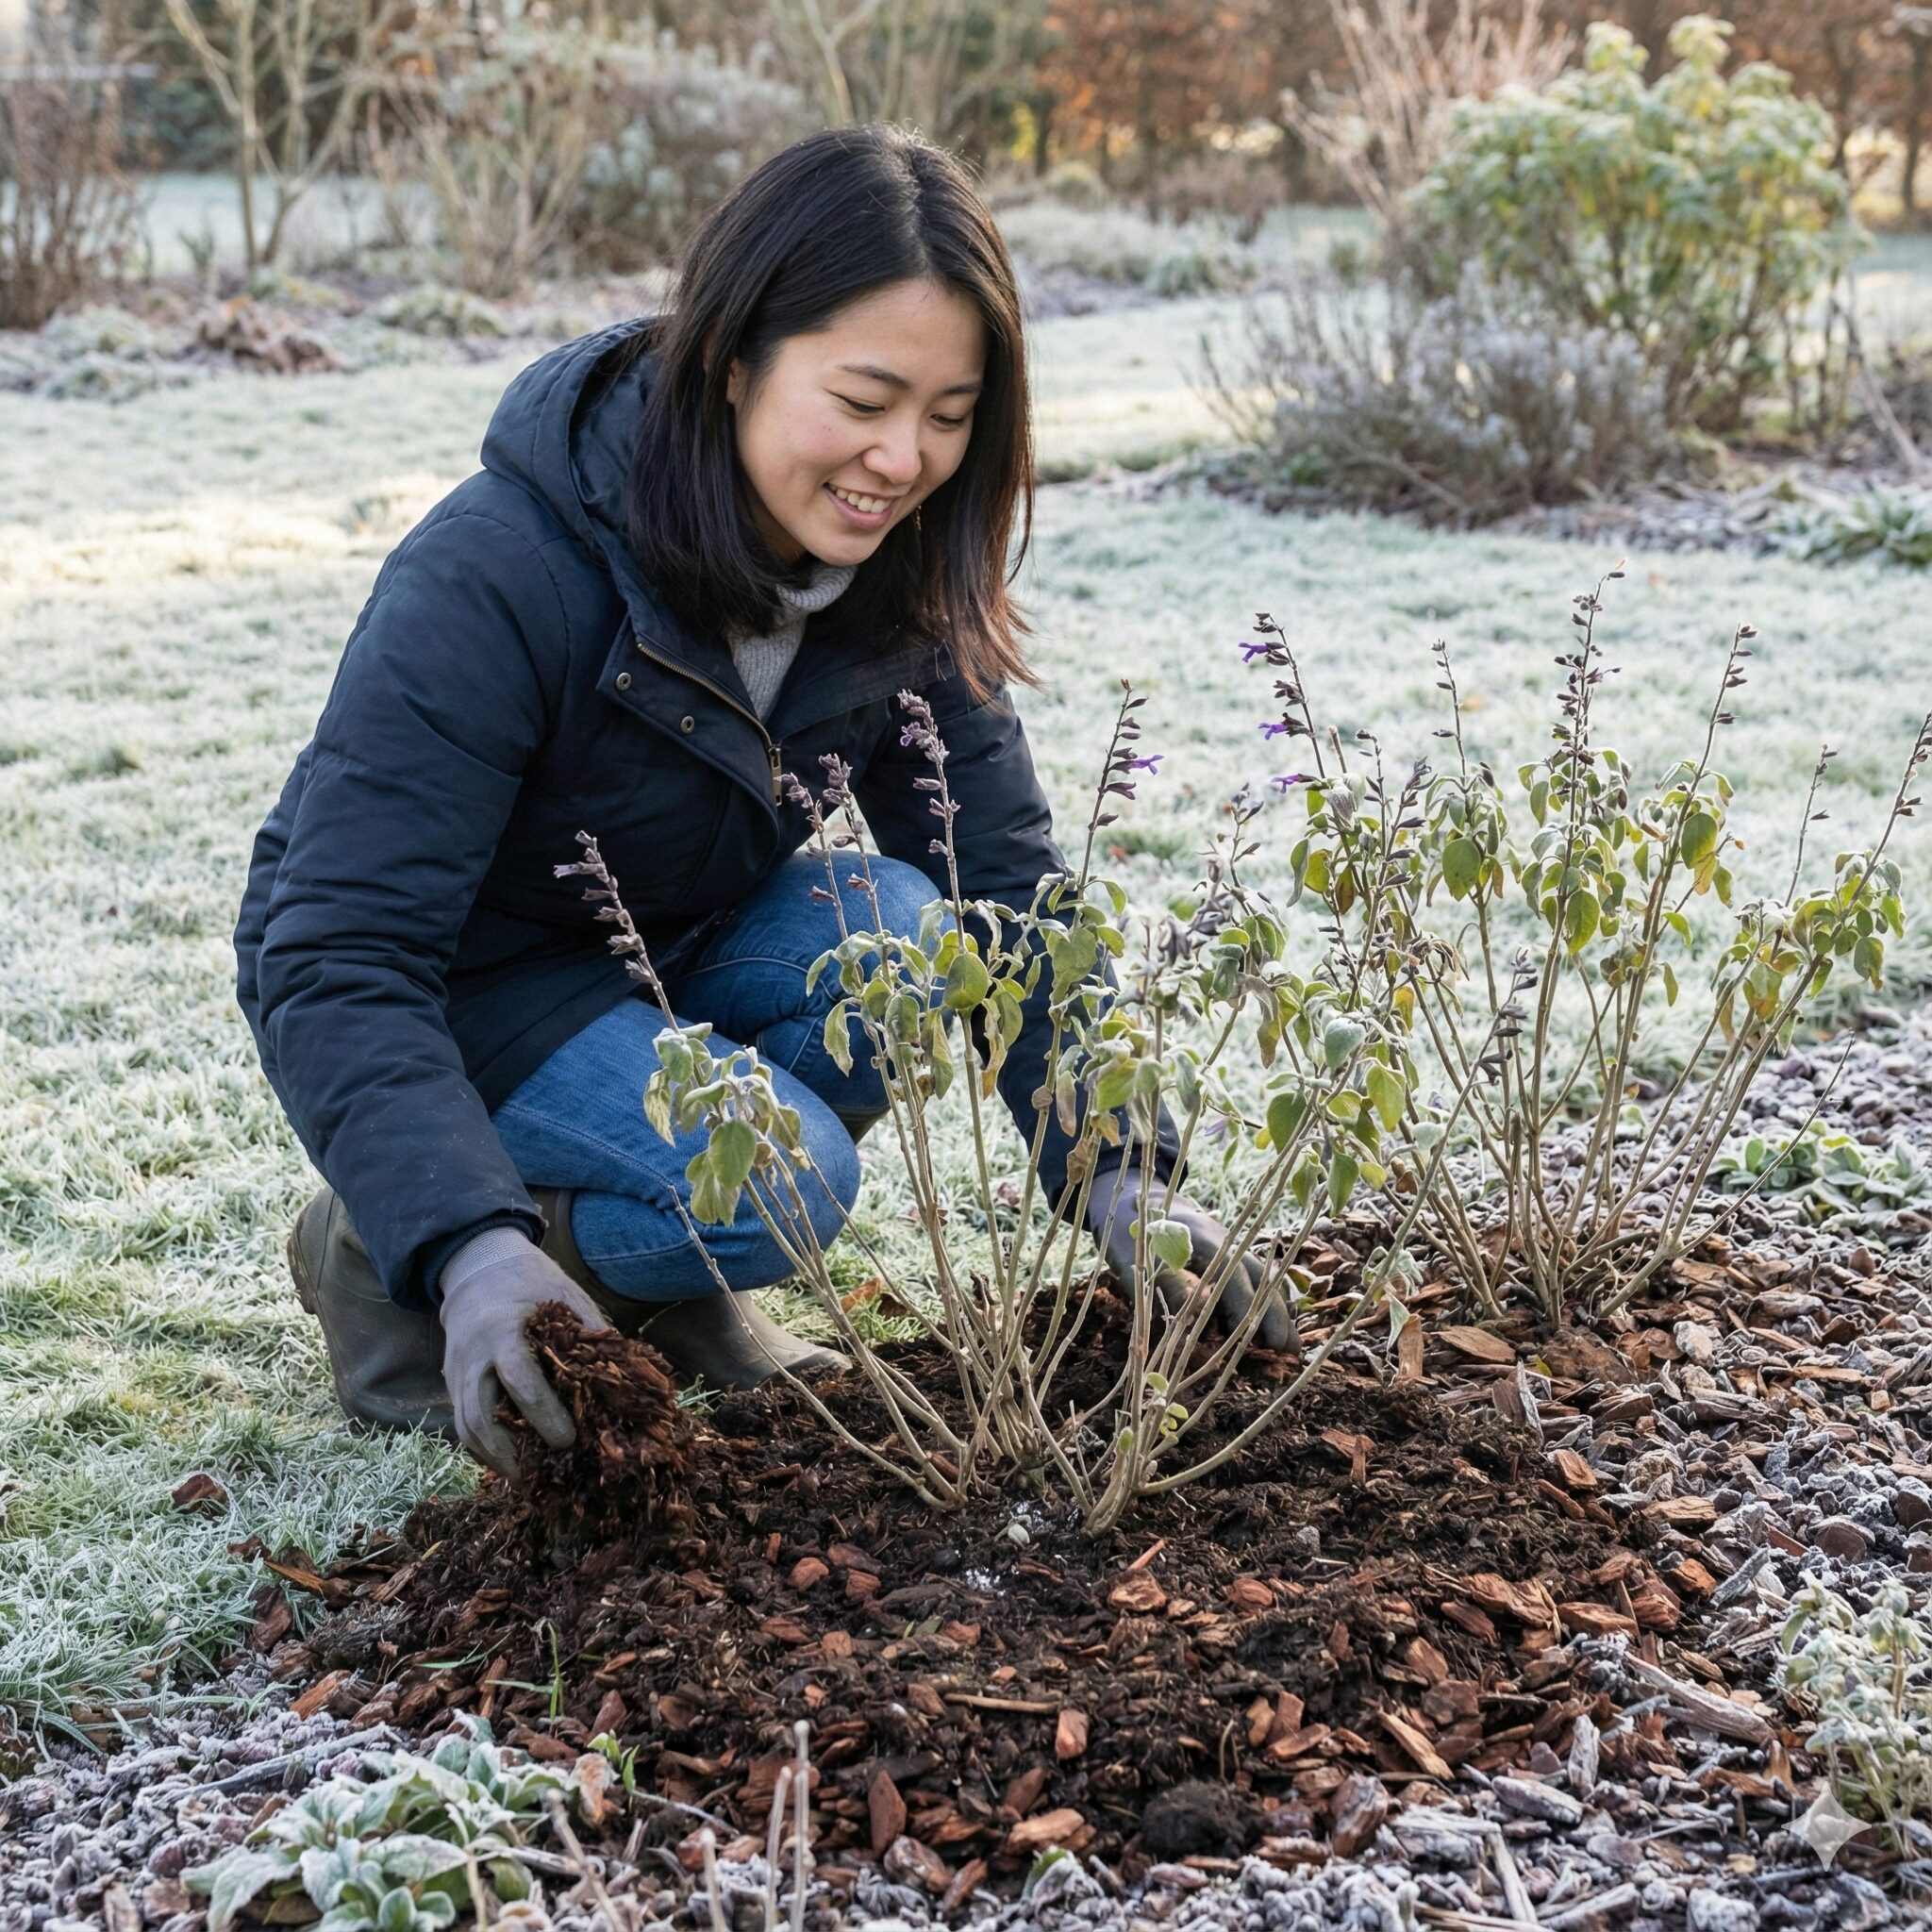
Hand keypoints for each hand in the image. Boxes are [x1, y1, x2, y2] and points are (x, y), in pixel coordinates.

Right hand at [439, 1235, 607, 1477]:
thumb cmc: (531, 1284)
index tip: (567, 1440)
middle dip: (509, 1452)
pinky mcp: (452, 1385)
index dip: (542, 1413)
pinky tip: (511, 1463)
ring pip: (466, 1427)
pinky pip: (463, 1425)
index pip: (518, 1377)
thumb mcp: (564, 1296)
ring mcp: (456, 1373)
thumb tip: (625, 1375)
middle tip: (542, 1477)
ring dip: (495, 1459)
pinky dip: (484, 1449)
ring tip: (528, 1480)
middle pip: (479, 1414)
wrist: (479, 1270)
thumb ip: (588, 1333)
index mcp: (502, 1330)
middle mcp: (472, 1356)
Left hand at [1084, 1166, 1298, 1354]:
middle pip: (1258, 1277)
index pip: (1230, 1275)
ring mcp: (1229, 1247)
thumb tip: (1194, 1313)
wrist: (1136, 1200)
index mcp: (1200, 1239)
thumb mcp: (1136, 1257)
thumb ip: (1165, 1283)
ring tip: (1290, 1346)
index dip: (1243, 1305)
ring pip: (1263, 1278)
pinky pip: (1256, 1279)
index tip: (1253, 1336)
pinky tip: (1274, 1327)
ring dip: (1277, 1310)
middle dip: (1273, 1313)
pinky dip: (1268, 1301)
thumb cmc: (1130, 1233)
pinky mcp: (1228, 1257)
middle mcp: (1223, 1241)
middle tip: (1285, 1349)